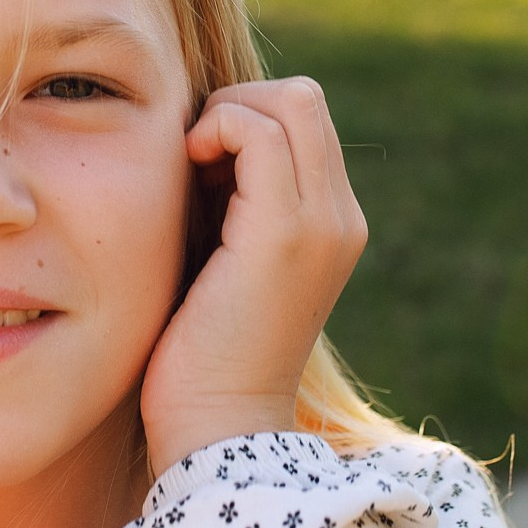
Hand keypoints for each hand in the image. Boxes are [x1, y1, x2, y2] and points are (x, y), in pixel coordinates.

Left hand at [140, 77, 367, 478]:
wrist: (217, 429)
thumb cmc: (200, 351)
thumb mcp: (223, 259)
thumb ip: (229, 202)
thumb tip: (198, 141)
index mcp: (332, 224)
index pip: (304, 119)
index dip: (245, 118)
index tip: (197, 166)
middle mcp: (341, 219)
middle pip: (304, 99)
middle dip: (237, 105)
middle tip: (191, 156)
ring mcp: (322, 224)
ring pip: (290, 102)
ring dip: (226, 114)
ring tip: (190, 167)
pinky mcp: (284, 234)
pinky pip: (258, 132)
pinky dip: (216, 128)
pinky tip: (185, 168)